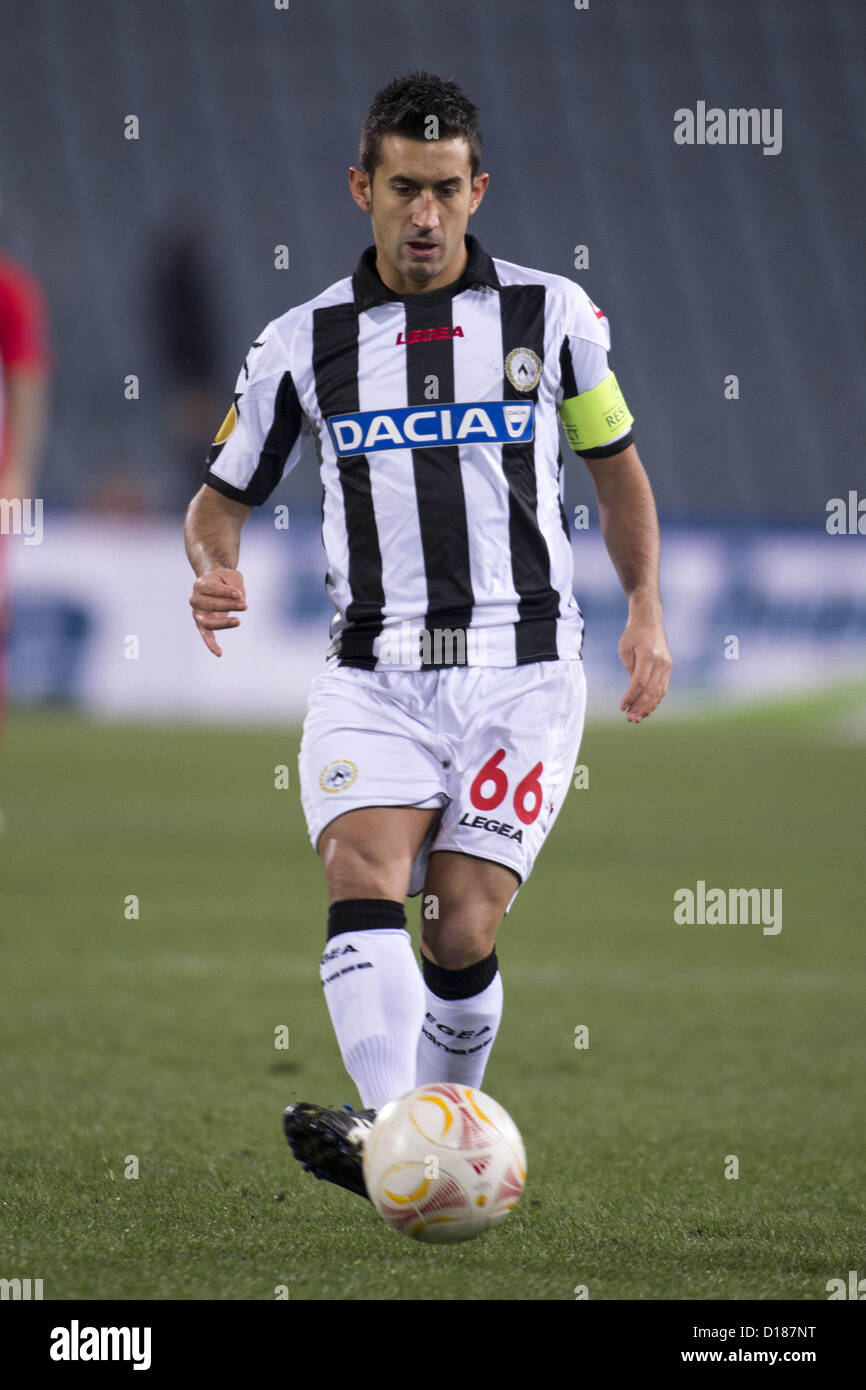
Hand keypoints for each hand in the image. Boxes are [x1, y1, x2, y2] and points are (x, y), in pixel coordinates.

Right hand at [189, 568, 246, 656]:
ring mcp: (197, 613)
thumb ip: (234, 586)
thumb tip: (240, 601)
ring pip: (208, 622)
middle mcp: (195, 599)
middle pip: (210, 604)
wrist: (216, 582)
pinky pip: (206, 636)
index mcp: (200, 584)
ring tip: (239, 621)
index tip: (240, 594)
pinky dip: (211, 645)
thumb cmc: (225, 579)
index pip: (212, 588)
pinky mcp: (202, 625)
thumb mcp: (232, 576)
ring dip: (224, 623)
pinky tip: (220, 653)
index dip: (225, 592)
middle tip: (245, 606)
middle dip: (228, 605)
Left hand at [618, 602, 671, 722]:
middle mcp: (661, 662)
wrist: (649, 620)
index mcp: (649, 656)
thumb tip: (635, 690)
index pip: (639, 682)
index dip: (631, 697)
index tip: (622, 707)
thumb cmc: (633, 634)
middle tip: (630, 719)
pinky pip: (662, 688)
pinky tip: (647, 710)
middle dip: (640, 707)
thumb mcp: (625, 650)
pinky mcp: (668, 667)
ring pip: (659, 692)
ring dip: (648, 707)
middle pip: (650, 690)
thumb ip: (630, 670)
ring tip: (638, 718)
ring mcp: (667, 665)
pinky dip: (655, 700)